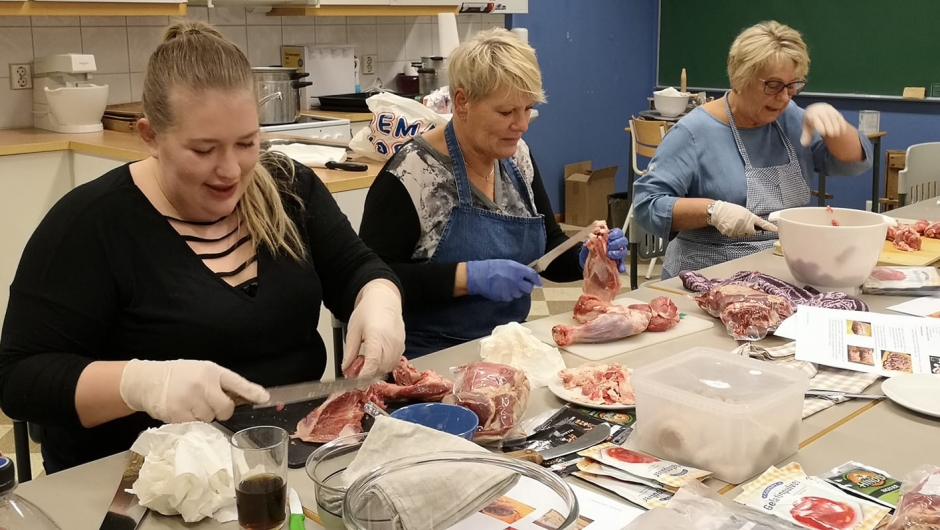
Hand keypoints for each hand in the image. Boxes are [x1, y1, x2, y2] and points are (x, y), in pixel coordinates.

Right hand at [120, 359, 268, 423]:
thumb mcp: (203, 372)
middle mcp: (202, 383)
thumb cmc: (180, 376)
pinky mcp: (177, 413)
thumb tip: (247, 398)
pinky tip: (181, 411)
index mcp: (212, 371)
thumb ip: (221, 384)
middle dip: (220, 411)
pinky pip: (194, 426)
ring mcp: (189, 399)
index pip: (237, 382)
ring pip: (209, 419)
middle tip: (208, 404)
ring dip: (203, 417)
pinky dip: (190, 422)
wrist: (148, 380)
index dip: (252, 392)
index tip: (265, 398)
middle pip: (225, 409)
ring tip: (191, 405)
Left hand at [342, 282, 404, 377]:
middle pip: (381, 368)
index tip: (356, 382)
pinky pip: (394, 362)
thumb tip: (346, 369)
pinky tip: (376, 358)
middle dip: (368, 374)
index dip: (364, 376)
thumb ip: (350, 352)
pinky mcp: (403, 345)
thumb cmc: (368, 311)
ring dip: (377, 370)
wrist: (384, 299)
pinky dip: (385, 365)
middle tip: (357, 370)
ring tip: (366, 360)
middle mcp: (391, 341)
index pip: (373, 363)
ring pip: (389, 367)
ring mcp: (399, 344)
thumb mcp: (353, 330)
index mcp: (377, 336)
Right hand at [466, 259, 541, 301]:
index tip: (538, 283)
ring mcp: (511, 291)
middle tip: (521, 283)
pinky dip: (509, 294)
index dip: (537, 280)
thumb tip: (530, 276)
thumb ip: (520, 270)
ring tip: (508, 285)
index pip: (533, 276)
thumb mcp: (508, 263)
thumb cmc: (493, 267)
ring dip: (517, 291)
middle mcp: (517, 282)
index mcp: (518, 271)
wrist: (479, 276)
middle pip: (528, 288)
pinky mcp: (505, 298)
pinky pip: (511, 297)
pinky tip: (502, 289)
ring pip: (519, 294)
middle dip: (526, 286)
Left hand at [579, 227, 627, 272]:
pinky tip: (619, 268)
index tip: (609, 236)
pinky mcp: (616, 264)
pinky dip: (621, 266)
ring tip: (610, 255)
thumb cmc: (590, 246)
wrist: (585, 257)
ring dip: (618, 254)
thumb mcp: (590, 237)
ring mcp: (617, 254)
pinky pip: (622, 265)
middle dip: (617, 243)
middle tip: (609, 246)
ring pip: (623, 252)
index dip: (615, 234)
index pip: (618, 233)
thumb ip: (594, 231)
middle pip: (623, 241)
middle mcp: (616, 245)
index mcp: (611, 237)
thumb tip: (597, 226)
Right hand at [708, 200, 777, 237]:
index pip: (762, 223)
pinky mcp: (731, 233)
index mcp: (750, 217)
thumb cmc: (731, 210)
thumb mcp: (744, 212)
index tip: (776, 230)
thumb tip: (756, 225)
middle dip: (749, 230)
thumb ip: (751, 219)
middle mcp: (745, 224)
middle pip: (752, 233)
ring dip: (740, 231)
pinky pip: (735, 236)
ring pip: (743, 235)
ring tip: (734, 223)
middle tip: (742, 224)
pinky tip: (730, 226)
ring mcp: (738, 230)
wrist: (718, 211)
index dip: (770, 227)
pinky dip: (733, 232)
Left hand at [800, 103, 847, 145]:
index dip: (820, 125)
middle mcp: (821, 111)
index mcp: (812, 114)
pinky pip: (840, 117)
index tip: (823, 133)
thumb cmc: (811, 119)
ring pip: (834, 118)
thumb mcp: (806, 126)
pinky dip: (842, 124)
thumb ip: (806, 135)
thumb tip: (804, 144)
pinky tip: (843, 131)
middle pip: (826, 118)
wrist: (817, 108)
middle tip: (832, 135)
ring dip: (837, 126)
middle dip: (830, 126)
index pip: (816, 119)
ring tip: (837, 134)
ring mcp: (829, 111)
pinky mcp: (836, 112)